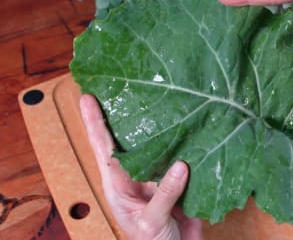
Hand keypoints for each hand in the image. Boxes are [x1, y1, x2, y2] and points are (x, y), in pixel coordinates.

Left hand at [79, 94, 203, 239]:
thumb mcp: (151, 222)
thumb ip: (164, 195)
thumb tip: (180, 165)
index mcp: (119, 185)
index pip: (104, 149)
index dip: (95, 123)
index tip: (87, 97)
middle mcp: (137, 175)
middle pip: (129, 139)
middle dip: (123, 113)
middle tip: (122, 84)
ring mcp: (158, 176)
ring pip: (157, 144)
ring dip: (158, 123)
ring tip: (156, 95)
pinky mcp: (178, 180)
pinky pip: (182, 157)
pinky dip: (186, 142)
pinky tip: (190, 124)